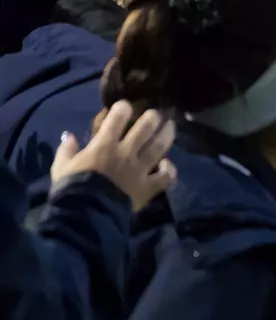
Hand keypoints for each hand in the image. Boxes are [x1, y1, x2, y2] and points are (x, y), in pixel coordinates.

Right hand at [51, 101, 176, 210]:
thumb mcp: (61, 167)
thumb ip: (66, 150)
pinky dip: (170, 169)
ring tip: (170, 127)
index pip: (116, 119)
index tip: (125, 106)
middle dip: (152, 118)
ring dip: (167, 135)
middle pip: (145, 129)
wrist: (86, 213)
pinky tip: (168, 165)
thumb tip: (69, 135)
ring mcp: (140, 170)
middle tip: (155, 114)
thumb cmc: (71, 188)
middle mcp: (126, 153)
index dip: (123, 108)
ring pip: (159, 147)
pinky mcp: (149, 187)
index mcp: (104, 145)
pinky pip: (166, 177)